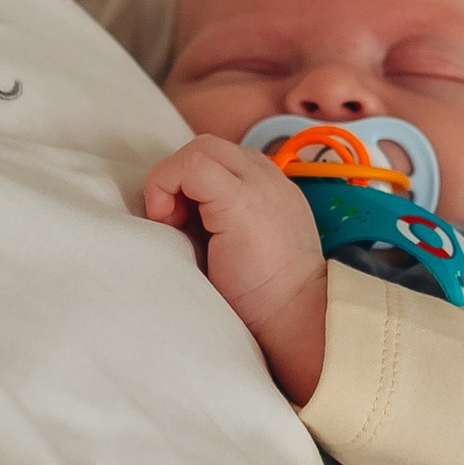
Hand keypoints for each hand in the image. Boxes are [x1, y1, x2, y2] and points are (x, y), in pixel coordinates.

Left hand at [144, 135, 329, 402]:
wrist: (296, 316)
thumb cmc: (264, 296)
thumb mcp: (238, 245)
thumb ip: (216, 220)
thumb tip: (173, 213)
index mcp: (268, 187)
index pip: (219, 160)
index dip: (189, 183)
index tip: (181, 223)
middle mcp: (266, 177)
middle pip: (207, 147)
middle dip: (178, 176)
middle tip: (171, 221)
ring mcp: (257, 183)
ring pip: (199, 148)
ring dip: (171, 180)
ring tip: (172, 223)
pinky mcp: (240, 199)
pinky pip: (192, 165)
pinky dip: (166, 184)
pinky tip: (168, 221)